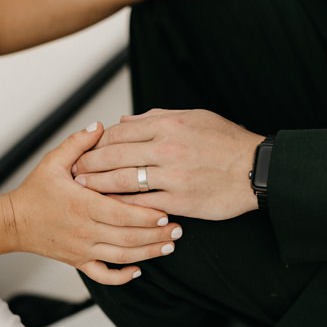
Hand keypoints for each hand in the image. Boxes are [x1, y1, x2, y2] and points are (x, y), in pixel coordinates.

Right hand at [8, 126, 181, 285]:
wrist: (13, 222)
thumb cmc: (35, 191)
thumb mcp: (54, 161)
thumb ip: (79, 143)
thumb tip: (100, 127)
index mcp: (82, 205)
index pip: (121, 213)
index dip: (146, 214)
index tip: (168, 210)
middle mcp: (85, 230)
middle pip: (127, 238)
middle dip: (156, 234)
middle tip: (179, 229)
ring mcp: (82, 249)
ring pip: (120, 256)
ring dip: (147, 253)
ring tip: (169, 246)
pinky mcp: (78, 261)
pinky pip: (102, 274)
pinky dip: (121, 276)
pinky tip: (138, 270)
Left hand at [73, 108, 263, 219]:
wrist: (253, 168)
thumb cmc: (226, 141)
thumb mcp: (194, 117)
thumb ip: (157, 117)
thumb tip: (125, 121)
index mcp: (169, 124)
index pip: (121, 132)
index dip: (98, 142)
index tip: (84, 149)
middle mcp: (167, 147)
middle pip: (116, 156)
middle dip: (90, 164)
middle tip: (72, 172)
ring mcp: (171, 175)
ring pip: (123, 181)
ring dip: (98, 185)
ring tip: (82, 190)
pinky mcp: (178, 200)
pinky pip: (141, 204)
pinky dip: (122, 206)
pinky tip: (109, 209)